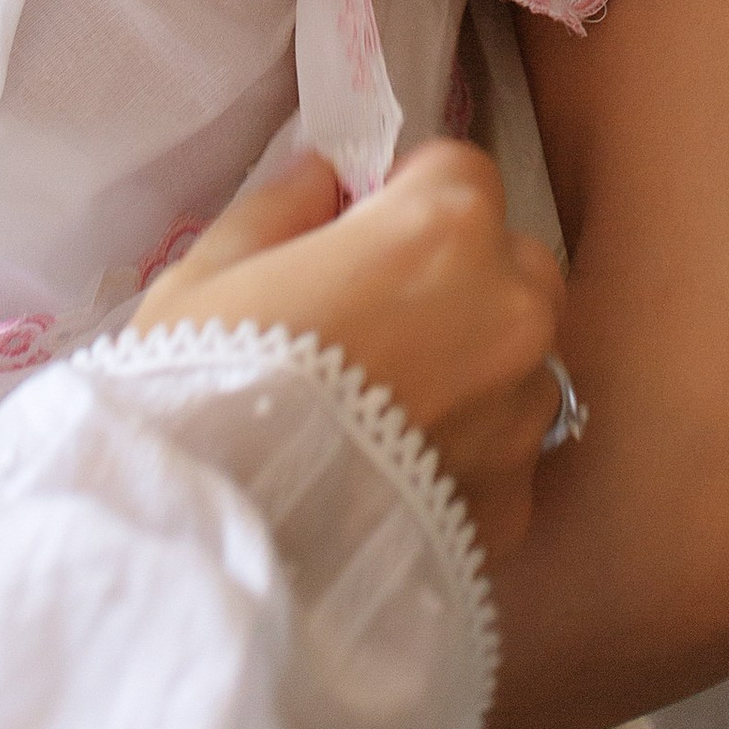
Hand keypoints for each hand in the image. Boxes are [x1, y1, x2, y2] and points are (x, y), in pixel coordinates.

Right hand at [133, 146, 566, 564]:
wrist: (217, 556)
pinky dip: (467, 454)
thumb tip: (322, 180)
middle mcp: (510, 311)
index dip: (404, 198)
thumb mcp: (210, 275)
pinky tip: (392, 479)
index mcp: (440, 231)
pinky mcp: (519, 503)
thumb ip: (281, 210)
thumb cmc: (203, 391)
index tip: (359, 235)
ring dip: (473, 368)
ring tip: (384, 415)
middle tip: (375, 323)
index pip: (459, 172)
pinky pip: (505, 452)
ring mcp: (524, 413)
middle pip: (511, 263)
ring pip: (520, 361)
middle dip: (457, 277)